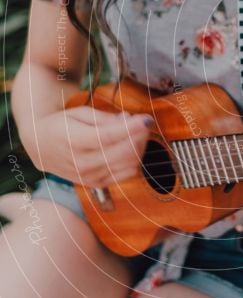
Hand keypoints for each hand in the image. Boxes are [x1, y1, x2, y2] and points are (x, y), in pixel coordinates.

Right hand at [30, 107, 153, 186]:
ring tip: (135, 132)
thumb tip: (128, 120)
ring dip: (139, 146)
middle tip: (142, 122)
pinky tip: (130, 147)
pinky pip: (127, 173)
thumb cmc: (62, 125)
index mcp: (75, 141)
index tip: (147, 118)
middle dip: (140, 135)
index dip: (132, 128)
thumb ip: (104, 118)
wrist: (42, 147)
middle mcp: (83, 163)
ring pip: (129, 164)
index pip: (110, 137)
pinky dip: (134, 159)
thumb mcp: (79, 113)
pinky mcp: (98, 184)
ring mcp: (91, 177)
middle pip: (124, 152)